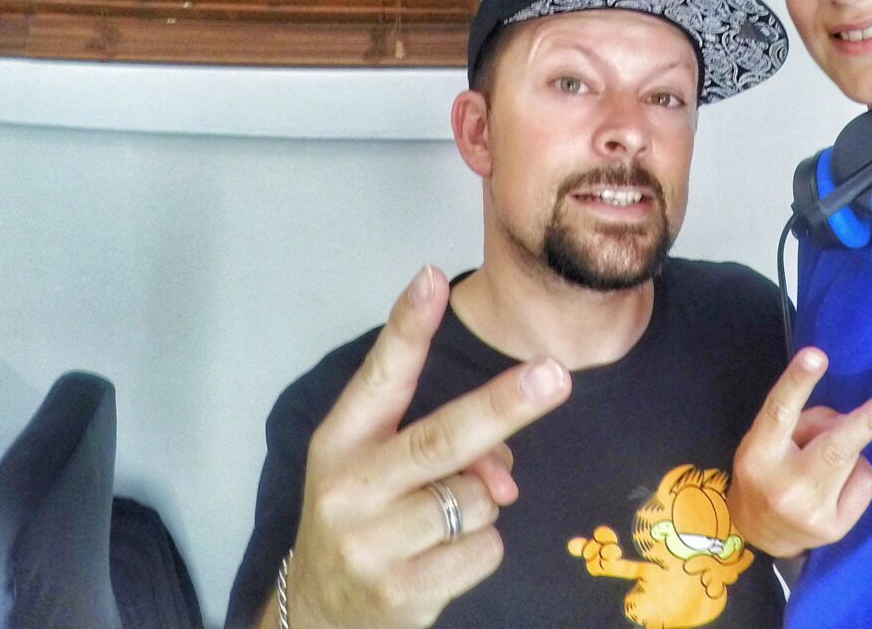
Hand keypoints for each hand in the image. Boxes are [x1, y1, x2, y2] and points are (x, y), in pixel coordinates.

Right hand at [286, 266, 571, 628]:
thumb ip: (440, 447)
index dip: (408, 325)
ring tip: (443, 518)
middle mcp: (350, 489)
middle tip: (555, 375)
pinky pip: (484, 549)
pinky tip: (442, 556)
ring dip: (485, 499)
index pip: (380, 375)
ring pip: (478, 498)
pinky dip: (481, 547)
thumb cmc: (362, 515)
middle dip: (504, 404)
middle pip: (443, 438)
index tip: (432, 276)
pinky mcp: (403, 594)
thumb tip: (504, 469)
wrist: (317, 612)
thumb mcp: (377, 469)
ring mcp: (373, 545)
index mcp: (340, 441)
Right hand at [728, 347, 871, 558]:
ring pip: (854, 459)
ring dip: (848, 450)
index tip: (817, 355)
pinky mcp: (833, 529)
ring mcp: (811, 511)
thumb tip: (847, 419)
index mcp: (759, 454)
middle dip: (868, 420)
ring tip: (823, 464)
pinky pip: (863, 482)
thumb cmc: (765, 472)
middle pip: (834, 448)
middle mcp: (784, 485)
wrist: (759, 535)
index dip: (798, 382)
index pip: (779, 412)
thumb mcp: (766, 442)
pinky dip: (855, 475)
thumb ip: (801, 423)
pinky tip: (835, 488)